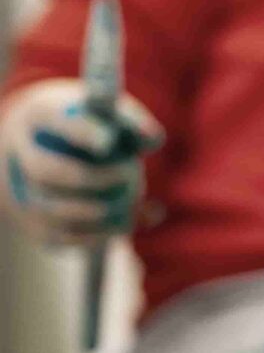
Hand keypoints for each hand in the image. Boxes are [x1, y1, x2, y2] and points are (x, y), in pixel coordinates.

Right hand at [0, 78, 162, 246]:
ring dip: (97, 210)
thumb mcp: (112, 117)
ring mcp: (22, 189)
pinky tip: (124, 222)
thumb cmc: (96, 128)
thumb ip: (134, 124)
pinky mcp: (34, 221)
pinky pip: (61, 235)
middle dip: (92, 178)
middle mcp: (21, 152)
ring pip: (51, 209)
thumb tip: (152, 138)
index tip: (109, 141)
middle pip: (46, 170)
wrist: (60, 149)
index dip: (79, 132)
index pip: (52, 122)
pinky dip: (96, 234)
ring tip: (132, 200)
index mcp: (39, 116)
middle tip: (130, 174)